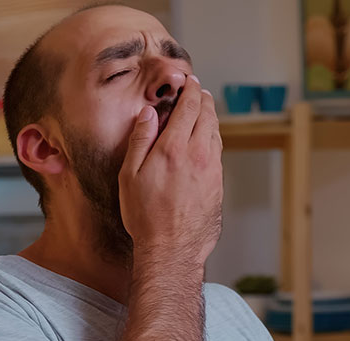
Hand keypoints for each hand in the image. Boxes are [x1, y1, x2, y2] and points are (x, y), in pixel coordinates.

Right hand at [118, 75, 223, 266]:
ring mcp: (213, 170)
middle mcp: (199, 154)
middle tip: (198, 93)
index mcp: (174, 148)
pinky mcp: (219, 185)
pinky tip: (204, 144)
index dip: (191, 90)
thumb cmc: (146, 216)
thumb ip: (140, 140)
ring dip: (210, 119)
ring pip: (216, 133)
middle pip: (208, 115)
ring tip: (202, 114)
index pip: (190, 106)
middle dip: (203, 99)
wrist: (172, 249)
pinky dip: (212, 140)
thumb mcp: (130, 176)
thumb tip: (150, 114)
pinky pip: (218, 153)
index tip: (190, 82)